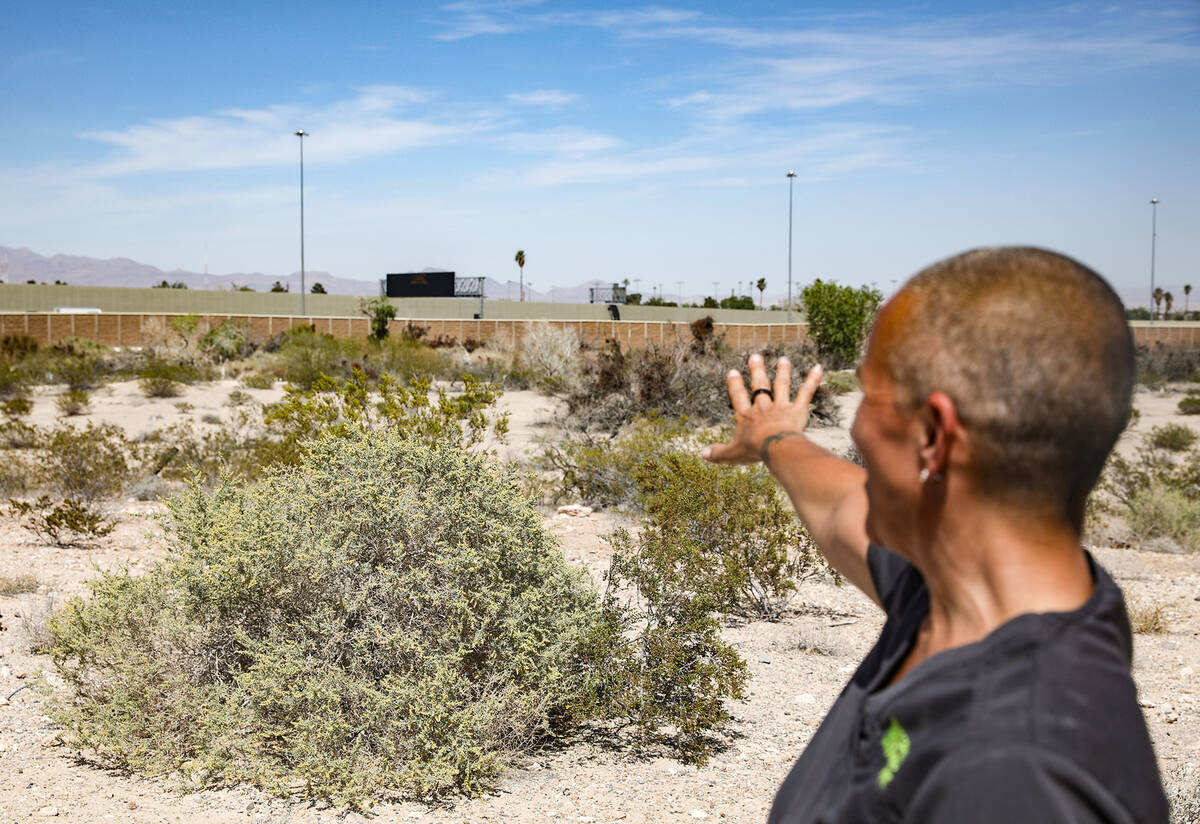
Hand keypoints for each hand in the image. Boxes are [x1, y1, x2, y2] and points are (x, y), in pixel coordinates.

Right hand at [701, 354, 822, 464]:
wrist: (775, 446)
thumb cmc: (753, 450)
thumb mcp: (731, 454)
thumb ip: (717, 453)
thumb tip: (702, 454)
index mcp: (745, 416)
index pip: (738, 396)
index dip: (735, 384)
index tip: (732, 372)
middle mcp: (762, 407)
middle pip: (759, 385)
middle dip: (757, 370)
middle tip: (755, 356)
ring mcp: (781, 406)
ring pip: (781, 385)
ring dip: (783, 372)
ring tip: (783, 360)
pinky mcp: (797, 410)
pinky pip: (806, 393)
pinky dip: (813, 380)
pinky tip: (818, 368)